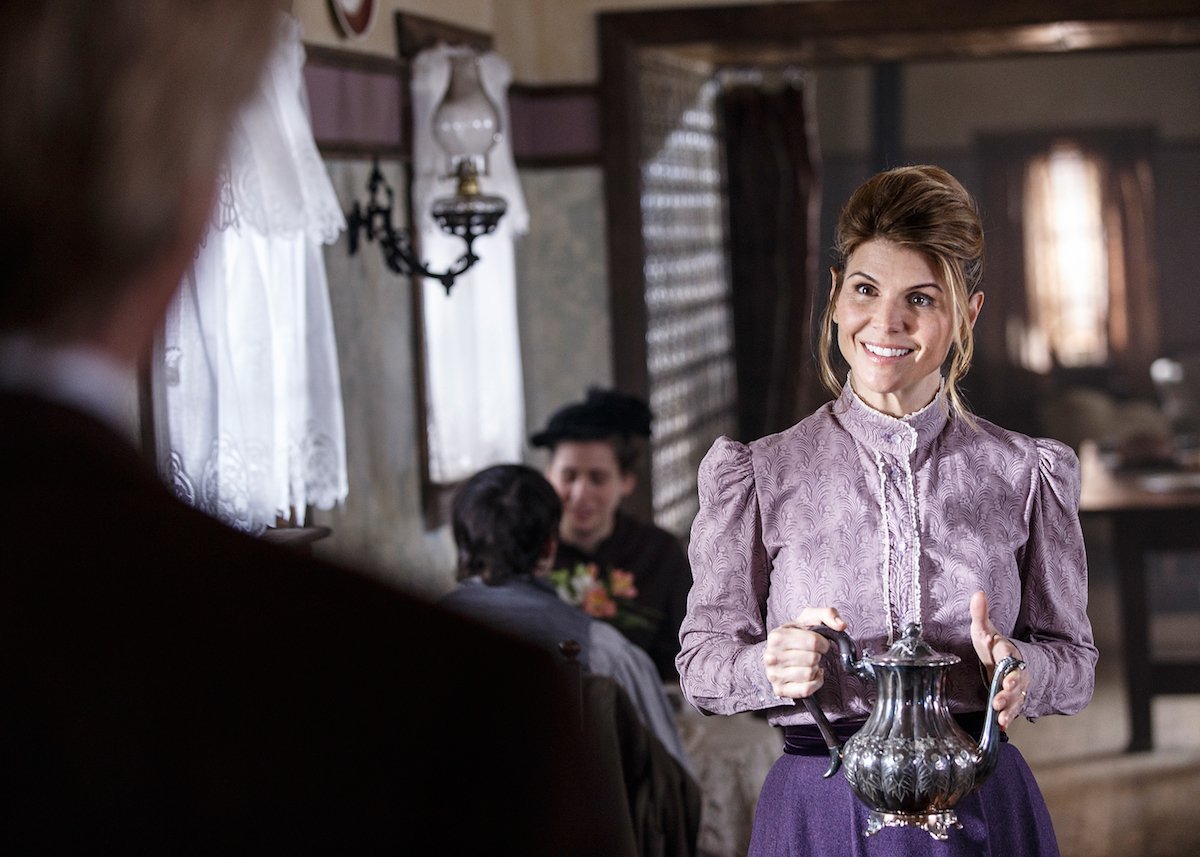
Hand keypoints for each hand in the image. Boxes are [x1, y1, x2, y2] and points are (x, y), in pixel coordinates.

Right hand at [762, 607, 846, 699]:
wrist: (780, 652)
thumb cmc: (796, 635)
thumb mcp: (810, 619)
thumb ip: (828, 614)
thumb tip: (841, 625)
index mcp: (777, 636)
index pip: (813, 641)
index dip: (823, 643)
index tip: (821, 644)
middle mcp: (771, 656)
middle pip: (812, 659)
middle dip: (817, 656)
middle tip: (812, 653)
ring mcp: (774, 675)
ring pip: (809, 674)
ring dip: (815, 669)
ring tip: (808, 664)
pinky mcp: (780, 689)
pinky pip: (806, 690)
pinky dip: (814, 683)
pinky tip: (810, 676)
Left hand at [969, 590, 1029, 728]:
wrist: (1007, 665)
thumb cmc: (993, 647)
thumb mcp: (985, 631)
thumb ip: (980, 614)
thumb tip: (978, 592)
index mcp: (1007, 652)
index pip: (1006, 651)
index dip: (1001, 650)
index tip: (996, 654)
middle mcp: (1015, 671)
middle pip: (1015, 679)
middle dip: (1009, 687)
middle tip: (1001, 693)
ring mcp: (1016, 688)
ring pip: (1016, 697)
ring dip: (1008, 706)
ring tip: (999, 714)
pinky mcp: (1012, 701)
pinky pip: (1013, 711)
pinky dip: (1008, 718)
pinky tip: (1000, 725)